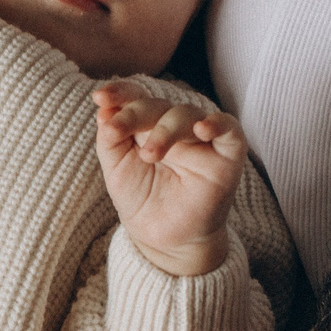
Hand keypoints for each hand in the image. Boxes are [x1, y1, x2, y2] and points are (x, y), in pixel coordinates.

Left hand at [95, 83, 245, 278]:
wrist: (163, 238)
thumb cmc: (141, 199)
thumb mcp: (116, 167)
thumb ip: (110, 137)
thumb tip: (104, 108)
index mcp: (149, 123)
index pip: (137, 96)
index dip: (120, 92)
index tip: (100, 98)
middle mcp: (176, 126)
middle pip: (159, 104)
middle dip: (135, 114)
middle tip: (116, 131)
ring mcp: (202, 139)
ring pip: (188, 114)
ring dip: (165, 128)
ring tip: (150, 155)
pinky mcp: (227, 155)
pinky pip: (230, 129)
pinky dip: (218, 123)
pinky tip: (202, 128)